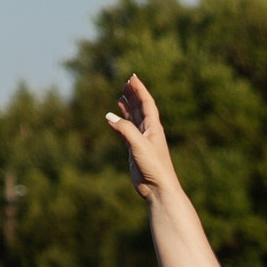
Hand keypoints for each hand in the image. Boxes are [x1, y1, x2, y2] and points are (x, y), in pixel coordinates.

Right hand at [103, 75, 179, 198]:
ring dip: (127, 108)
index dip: (140, 90)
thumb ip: (125, 129)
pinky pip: (126, 133)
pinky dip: (120, 124)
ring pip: (133, 120)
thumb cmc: (154, 167)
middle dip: (133, 95)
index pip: (146, 103)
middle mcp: (148, 132)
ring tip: (121, 97)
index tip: (132, 77)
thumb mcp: (139, 145)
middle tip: (126, 83)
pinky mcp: (135, 151)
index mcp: (154, 127)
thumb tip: (108, 116)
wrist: (158, 189)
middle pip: (140, 108)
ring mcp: (141, 142)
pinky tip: (114, 119)